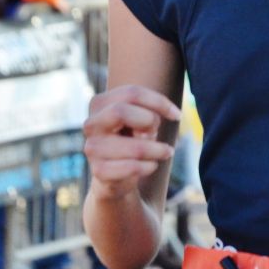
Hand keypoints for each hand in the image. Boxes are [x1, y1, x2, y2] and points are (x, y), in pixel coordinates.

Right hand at [83, 84, 180, 200]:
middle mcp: (91, 124)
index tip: (177, 115)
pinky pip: (133, 167)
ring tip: (164, 152)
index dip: (159, 102)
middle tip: (156, 132)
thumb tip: (148, 129)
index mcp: (99, 103)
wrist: (115, 175)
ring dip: (157, 150)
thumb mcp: (139, 120)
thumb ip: (145, 114)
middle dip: (149, 121)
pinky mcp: (99, 171)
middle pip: (120, 111)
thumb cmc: (131, 139)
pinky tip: (151, 165)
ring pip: (134, 146)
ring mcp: (92, 148)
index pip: (131, 93)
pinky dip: (149, 166)